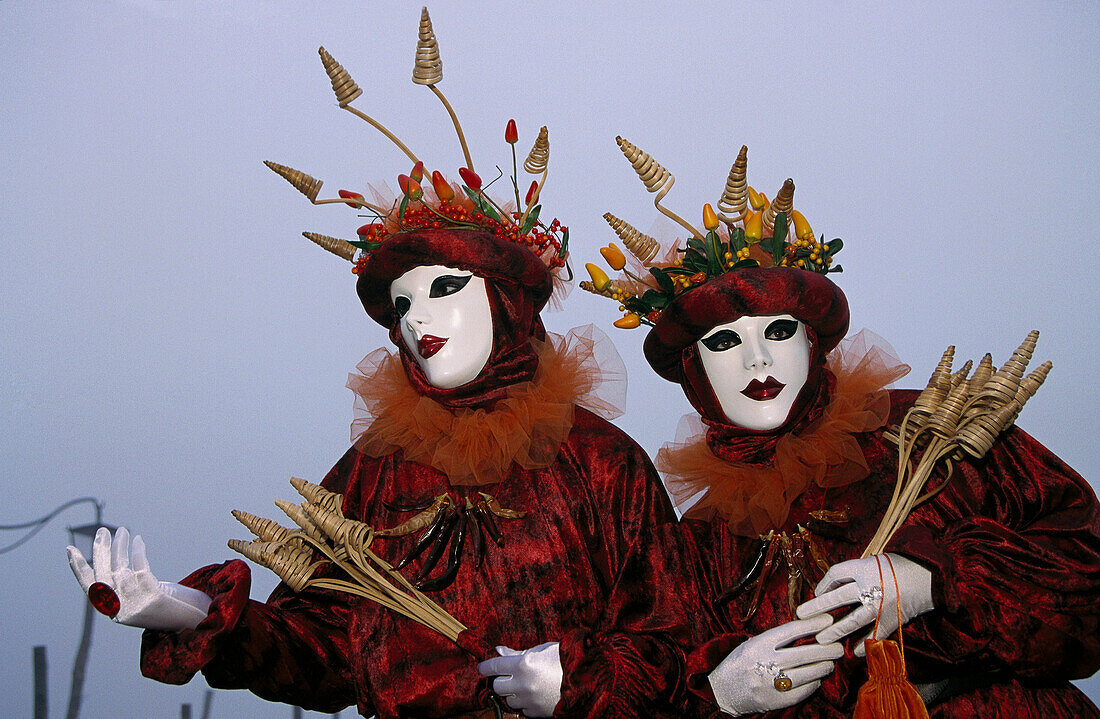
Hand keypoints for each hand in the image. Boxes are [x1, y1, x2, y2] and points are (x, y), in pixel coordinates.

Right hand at [67, 526, 211, 630]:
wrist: (194, 622)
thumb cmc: (169, 606)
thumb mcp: (142, 597)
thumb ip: (126, 586)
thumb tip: (114, 559)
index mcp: (114, 611)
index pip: (90, 588)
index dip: (78, 569)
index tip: (69, 549)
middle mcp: (120, 610)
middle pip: (103, 576)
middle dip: (100, 551)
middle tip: (102, 531)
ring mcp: (135, 605)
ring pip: (120, 570)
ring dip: (120, 547)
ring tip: (122, 531)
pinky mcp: (152, 598)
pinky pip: (140, 569)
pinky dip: (137, 552)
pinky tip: (138, 540)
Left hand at [477, 641, 561, 716]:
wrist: (588, 680)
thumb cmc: (565, 660)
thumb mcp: (541, 650)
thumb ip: (517, 653)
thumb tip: (499, 651)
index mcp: (524, 664)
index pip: (495, 666)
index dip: (486, 667)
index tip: (482, 668)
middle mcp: (523, 684)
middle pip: (498, 686)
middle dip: (501, 680)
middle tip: (509, 675)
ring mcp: (530, 700)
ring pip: (509, 699)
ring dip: (513, 692)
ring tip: (527, 684)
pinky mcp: (537, 712)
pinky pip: (522, 709)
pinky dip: (525, 703)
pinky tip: (535, 694)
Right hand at [708, 614, 841, 715]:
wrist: (721, 690)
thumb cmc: (739, 663)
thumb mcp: (752, 644)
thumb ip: (776, 640)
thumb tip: (807, 631)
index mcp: (758, 644)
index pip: (791, 631)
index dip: (812, 625)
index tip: (827, 620)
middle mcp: (765, 663)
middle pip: (803, 653)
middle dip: (825, 649)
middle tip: (838, 647)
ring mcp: (770, 683)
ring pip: (806, 674)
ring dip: (822, 667)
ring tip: (829, 663)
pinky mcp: (774, 701)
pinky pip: (801, 692)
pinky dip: (812, 684)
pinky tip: (816, 679)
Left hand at [796, 553, 933, 655]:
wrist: (930, 576)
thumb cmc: (898, 566)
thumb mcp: (872, 562)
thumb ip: (851, 573)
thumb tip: (826, 588)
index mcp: (864, 568)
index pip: (836, 574)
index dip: (823, 583)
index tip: (816, 593)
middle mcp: (870, 587)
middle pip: (838, 597)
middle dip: (818, 608)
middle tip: (801, 616)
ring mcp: (881, 606)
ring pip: (853, 620)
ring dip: (835, 631)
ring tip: (821, 639)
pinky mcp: (893, 620)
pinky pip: (875, 635)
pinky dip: (865, 644)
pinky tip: (854, 652)